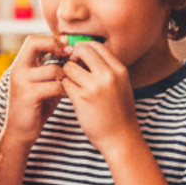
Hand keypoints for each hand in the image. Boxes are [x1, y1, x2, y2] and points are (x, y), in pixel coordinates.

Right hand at [0, 34, 67, 144]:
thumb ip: (53, 71)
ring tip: (73, 84)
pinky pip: (55, 86)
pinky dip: (66, 90)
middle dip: (57, 47)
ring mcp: (21, 82)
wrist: (20, 132)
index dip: (52, 40)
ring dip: (67, 77)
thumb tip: (75, 55)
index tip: (68, 48)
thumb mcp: (43, 84)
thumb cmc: (36, 107)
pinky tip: (70, 96)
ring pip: (53, 69)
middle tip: (72, 56)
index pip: (33, 40)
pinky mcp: (29, 95)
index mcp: (20, 65)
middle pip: (35, 44)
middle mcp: (17, 69)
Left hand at [57, 39, 135, 153]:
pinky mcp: (81, 98)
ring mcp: (94, 86)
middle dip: (73, 57)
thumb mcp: (120, 85)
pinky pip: (64, 83)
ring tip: (72, 85)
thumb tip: (85, 51)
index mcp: (120, 70)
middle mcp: (108, 75)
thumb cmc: (118, 112)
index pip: (96, 45)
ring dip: (67, 74)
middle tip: (72, 69)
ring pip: (69, 67)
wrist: (121, 138)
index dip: (84, 48)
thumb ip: (106, 69)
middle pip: (82, 51)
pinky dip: (64, 87)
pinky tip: (70, 95)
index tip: (78, 58)